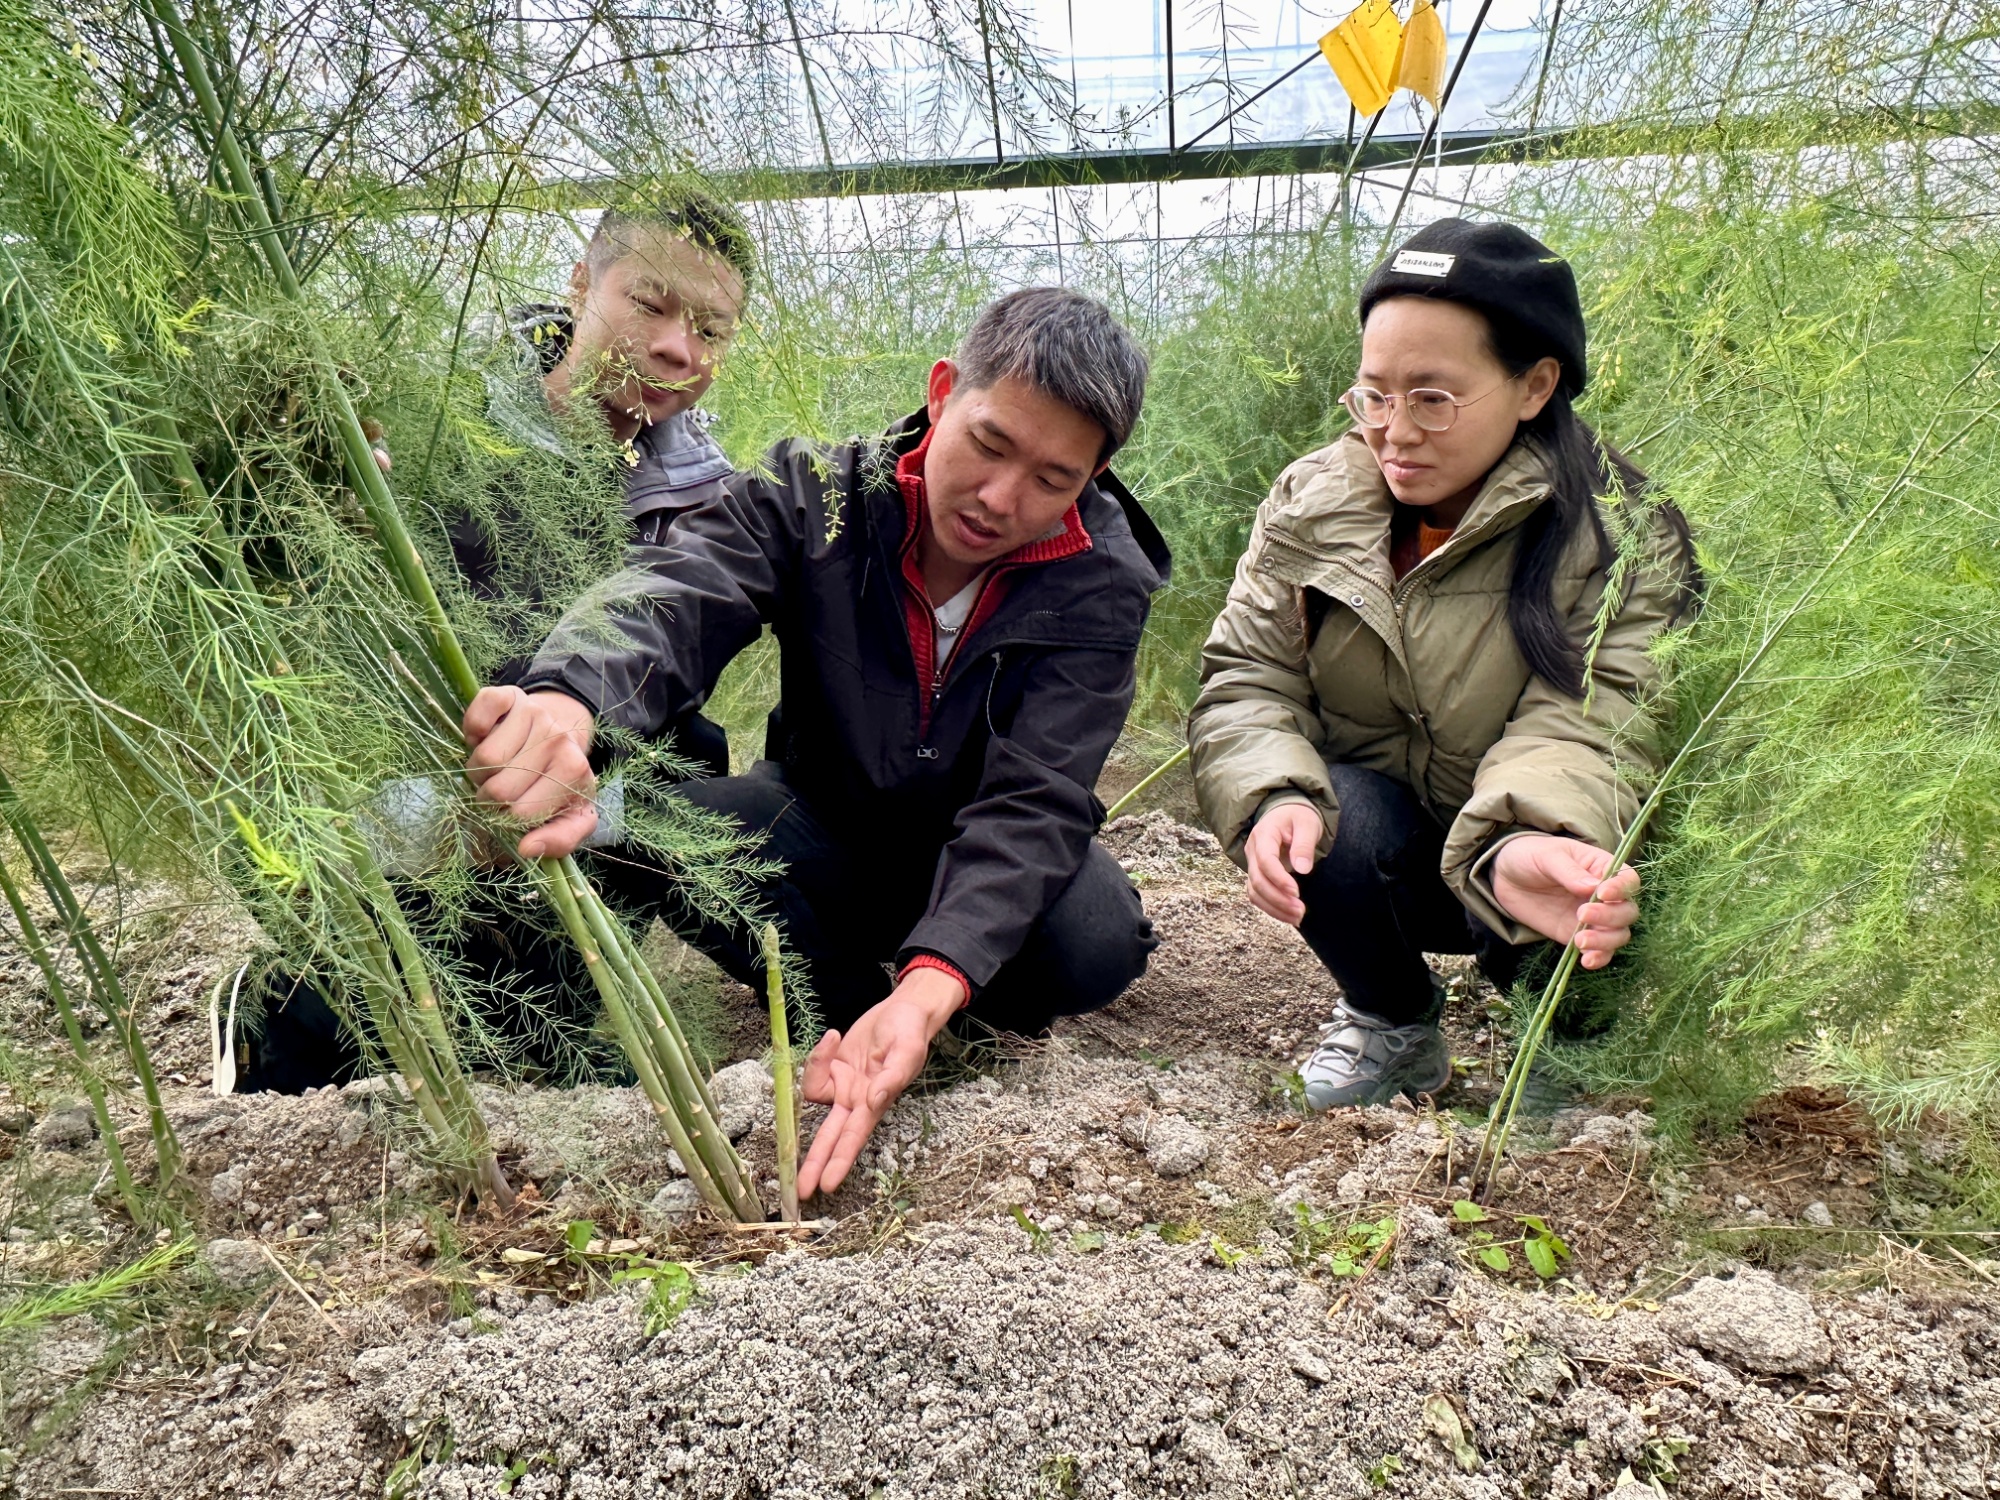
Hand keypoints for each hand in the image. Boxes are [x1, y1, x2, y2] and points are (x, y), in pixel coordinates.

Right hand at [461, 686, 597, 858]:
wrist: (563, 732)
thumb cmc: (561, 781)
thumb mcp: (572, 815)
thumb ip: (560, 840)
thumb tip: (528, 849)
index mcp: (574, 772)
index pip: (519, 814)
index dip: (506, 818)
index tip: (512, 809)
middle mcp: (556, 739)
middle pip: (498, 788)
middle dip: (490, 796)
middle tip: (501, 788)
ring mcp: (533, 714)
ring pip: (483, 759)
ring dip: (479, 769)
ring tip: (497, 767)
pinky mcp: (509, 696)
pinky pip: (477, 716)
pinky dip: (472, 731)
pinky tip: (486, 738)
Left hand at [796, 967, 964, 1197]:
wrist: (905, 1010)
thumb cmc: (911, 1031)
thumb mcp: (907, 1051)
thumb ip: (892, 1077)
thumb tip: (874, 1101)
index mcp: (875, 1102)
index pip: (853, 1137)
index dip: (839, 1161)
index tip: (827, 1185)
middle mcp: (856, 1099)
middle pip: (830, 1136)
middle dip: (815, 1163)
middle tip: (800, 1191)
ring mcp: (844, 1084)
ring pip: (815, 1097)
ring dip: (814, 1071)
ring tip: (833, 1041)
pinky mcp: (835, 1067)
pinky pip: (815, 1070)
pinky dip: (817, 1056)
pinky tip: (833, 1037)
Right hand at [1243, 802, 1324, 925]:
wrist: (1286, 814)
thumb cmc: (1298, 817)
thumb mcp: (1307, 824)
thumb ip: (1304, 845)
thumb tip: (1302, 870)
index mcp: (1264, 834)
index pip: (1265, 861)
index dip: (1279, 879)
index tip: (1296, 892)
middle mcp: (1252, 850)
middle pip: (1257, 880)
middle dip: (1278, 899)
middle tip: (1301, 911)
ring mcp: (1252, 864)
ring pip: (1254, 892)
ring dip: (1274, 908)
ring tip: (1298, 917)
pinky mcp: (1257, 874)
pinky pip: (1258, 895)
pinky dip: (1271, 908)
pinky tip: (1289, 916)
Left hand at [1490, 834, 1639, 969]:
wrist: (1505, 876)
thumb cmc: (1531, 856)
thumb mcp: (1548, 856)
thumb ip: (1570, 871)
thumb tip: (1592, 887)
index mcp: (1603, 868)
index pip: (1628, 881)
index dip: (1622, 889)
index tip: (1602, 894)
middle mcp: (1605, 896)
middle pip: (1627, 911)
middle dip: (1611, 916)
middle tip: (1582, 913)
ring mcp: (1594, 918)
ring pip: (1618, 934)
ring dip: (1605, 941)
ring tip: (1580, 940)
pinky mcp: (1578, 935)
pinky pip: (1599, 951)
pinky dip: (1598, 958)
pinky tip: (1586, 961)